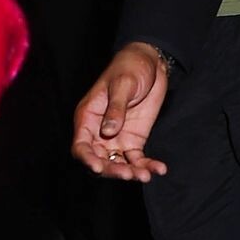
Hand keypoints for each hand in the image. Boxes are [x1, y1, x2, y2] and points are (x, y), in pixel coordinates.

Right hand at [72, 43, 170, 182]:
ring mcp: (116, 139)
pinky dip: (146, 166)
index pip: (81, 146)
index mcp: (87, 118)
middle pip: (99, 160)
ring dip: (129, 172)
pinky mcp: (133, 141)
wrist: (149, 64)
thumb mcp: (122, 85)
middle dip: (112, 170)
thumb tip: (108, 131)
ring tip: (145, 175)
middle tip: (127, 174)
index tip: (98, 167)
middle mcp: (98, 133)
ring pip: (118, 163)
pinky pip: (137, 160)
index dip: (87, 159)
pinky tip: (159, 169)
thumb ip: (115, 108)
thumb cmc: (129, 68)